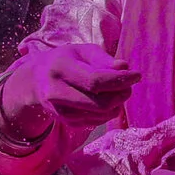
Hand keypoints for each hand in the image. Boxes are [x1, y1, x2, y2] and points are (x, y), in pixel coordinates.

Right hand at [0, 43, 138, 138]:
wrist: (37, 80)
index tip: (136, 75)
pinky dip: (109, 112)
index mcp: (60, 69)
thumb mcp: (82, 51)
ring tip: (119, 91)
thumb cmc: (66, 60)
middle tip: (129, 85)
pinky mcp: (66, 123)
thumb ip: (103, 59)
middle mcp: (56, 93)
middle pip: (100, 103)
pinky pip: (97, 122)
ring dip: (118, 104)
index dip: (120, 80)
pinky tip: (107, 100)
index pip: (95, 81)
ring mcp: (59, 112)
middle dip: (122, 94)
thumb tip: (124, 68)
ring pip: (100, 115)